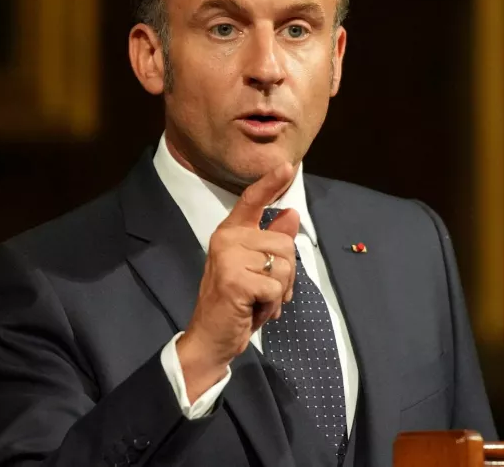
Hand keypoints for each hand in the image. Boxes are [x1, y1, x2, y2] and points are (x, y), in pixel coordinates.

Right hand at [176, 163, 300, 401]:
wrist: (211, 338)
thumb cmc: (236, 304)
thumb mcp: (257, 270)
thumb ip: (272, 241)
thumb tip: (291, 213)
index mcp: (230, 233)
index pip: (252, 201)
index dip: (271, 183)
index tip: (287, 166)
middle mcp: (226, 239)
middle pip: (285, 244)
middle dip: (285, 274)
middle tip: (264, 292)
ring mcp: (228, 258)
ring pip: (284, 266)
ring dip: (279, 292)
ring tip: (258, 301)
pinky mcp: (235, 280)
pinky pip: (276, 288)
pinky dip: (272, 305)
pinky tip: (253, 311)